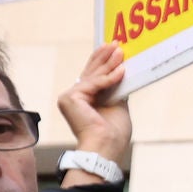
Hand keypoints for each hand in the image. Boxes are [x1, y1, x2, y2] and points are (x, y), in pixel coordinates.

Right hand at [55, 40, 131, 170]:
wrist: (106, 148)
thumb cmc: (113, 134)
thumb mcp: (118, 106)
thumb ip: (116, 90)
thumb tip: (123, 73)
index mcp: (83, 100)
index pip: (92, 76)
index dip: (101, 61)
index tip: (112, 48)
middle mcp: (73, 97)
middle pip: (90, 72)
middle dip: (104, 57)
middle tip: (116, 43)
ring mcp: (69, 97)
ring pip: (93, 76)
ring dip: (109, 63)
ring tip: (120, 51)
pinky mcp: (70, 98)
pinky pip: (94, 84)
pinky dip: (109, 78)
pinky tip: (121, 70)